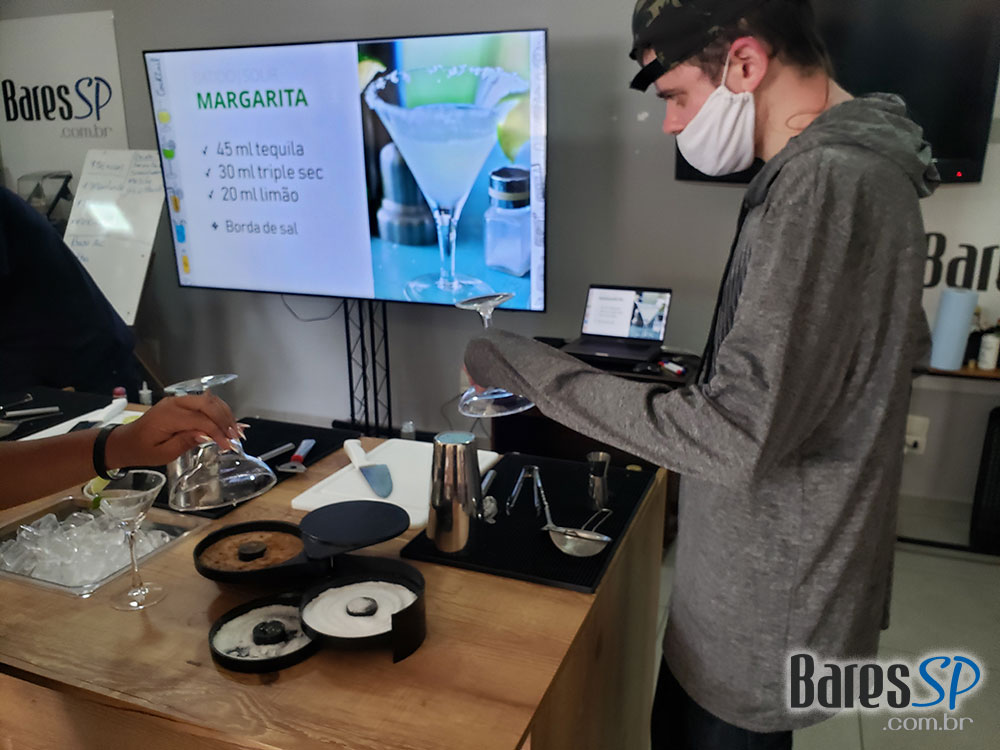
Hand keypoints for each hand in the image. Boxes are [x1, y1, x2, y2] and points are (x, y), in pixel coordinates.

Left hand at [105, 392, 238, 468]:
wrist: (126, 441)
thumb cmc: (142, 450)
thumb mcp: (162, 454)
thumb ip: (184, 442)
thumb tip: (206, 436)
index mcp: (168, 416)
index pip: (201, 420)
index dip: (217, 432)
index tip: (228, 446)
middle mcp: (174, 403)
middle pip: (208, 403)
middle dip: (225, 419)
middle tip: (235, 436)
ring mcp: (178, 400)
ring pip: (209, 400)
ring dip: (224, 413)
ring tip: (234, 430)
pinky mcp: (181, 402)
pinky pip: (204, 402)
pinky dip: (218, 411)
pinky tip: (227, 422)